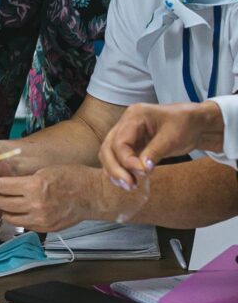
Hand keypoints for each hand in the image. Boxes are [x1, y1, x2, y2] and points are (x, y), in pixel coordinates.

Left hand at [0, 164, 100, 230]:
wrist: (93, 195)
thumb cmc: (72, 178)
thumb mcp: (43, 171)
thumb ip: (24, 180)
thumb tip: (4, 184)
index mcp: (35, 186)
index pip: (2, 187)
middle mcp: (36, 205)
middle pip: (2, 203)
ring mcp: (41, 219)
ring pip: (10, 218)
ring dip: (5, 209)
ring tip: (7, 201)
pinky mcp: (46, 228)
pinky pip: (23, 225)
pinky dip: (18, 217)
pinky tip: (20, 209)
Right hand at [99, 101, 225, 188]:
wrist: (195, 122)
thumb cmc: (185, 124)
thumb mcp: (173, 137)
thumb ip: (155, 152)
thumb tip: (142, 169)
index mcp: (134, 116)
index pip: (120, 141)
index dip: (127, 160)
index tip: (143, 173)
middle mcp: (125, 124)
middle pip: (108, 147)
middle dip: (115, 168)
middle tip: (129, 185)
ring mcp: (126, 134)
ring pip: (109, 153)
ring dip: (115, 171)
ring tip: (129, 186)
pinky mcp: (131, 144)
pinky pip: (118, 157)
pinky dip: (119, 169)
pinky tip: (127, 181)